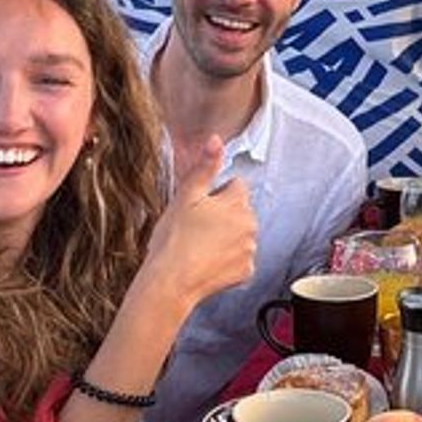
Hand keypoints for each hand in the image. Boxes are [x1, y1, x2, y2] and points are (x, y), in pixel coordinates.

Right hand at [140, 135, 256, 308]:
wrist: (171, 282)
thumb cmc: (174, 239)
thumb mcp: (186, 196)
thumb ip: (205, 166)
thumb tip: (216, 140)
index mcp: (238, 203)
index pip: (236, 186)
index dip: (215, 194)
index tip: (200, 206)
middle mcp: (250, 226)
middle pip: (240, 211)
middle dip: (223, 215)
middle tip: (196, 227)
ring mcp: (249, 250)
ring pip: (240, 235)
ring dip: (226, 238)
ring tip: (199, 246)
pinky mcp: (246, 273)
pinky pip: (239, 260)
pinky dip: (226, 261)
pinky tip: (207, 262)